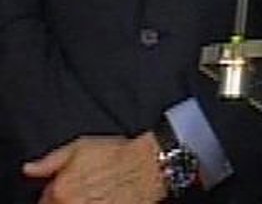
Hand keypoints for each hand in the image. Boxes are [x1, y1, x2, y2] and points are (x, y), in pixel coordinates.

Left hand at [24, 133, 164, 203]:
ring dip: (80, 202)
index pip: (44, 200)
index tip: (65, 187)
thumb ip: (51, 160)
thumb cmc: (118, 154)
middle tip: (84, 188)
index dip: (55, 192)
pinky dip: (95, 203)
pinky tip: (103, 198)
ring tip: (96, 193)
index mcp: (59, 191)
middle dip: (67, 199)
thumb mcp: (80, 146)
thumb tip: (29, 169)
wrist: (149, 166)